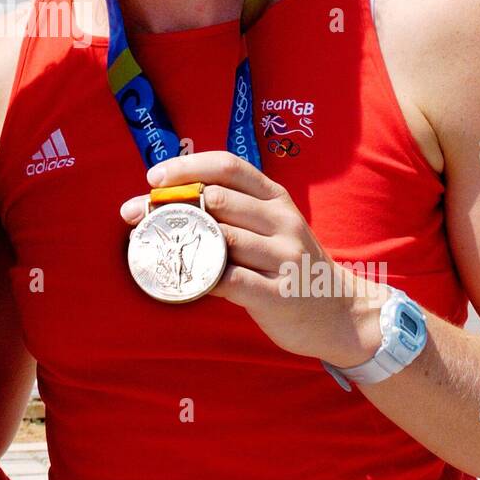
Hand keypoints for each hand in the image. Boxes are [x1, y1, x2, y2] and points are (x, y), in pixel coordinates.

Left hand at [119, 151, 385, 367]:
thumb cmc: (288, 264)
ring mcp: (284, 257)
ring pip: (223, 238)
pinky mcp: (280, 294)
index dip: (187, 166)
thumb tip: (168, 197)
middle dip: (171, 206)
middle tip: (139, 216)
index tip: (153, 177)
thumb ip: (232, 210)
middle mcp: (282, 221)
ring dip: (184, 242)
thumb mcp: (271, 225)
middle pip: (219, 200)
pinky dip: (203, 279)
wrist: (340, 312)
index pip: (229, 166)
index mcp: (275, 198)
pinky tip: (186, 281)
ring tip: (156, 248)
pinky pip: (232, 281)